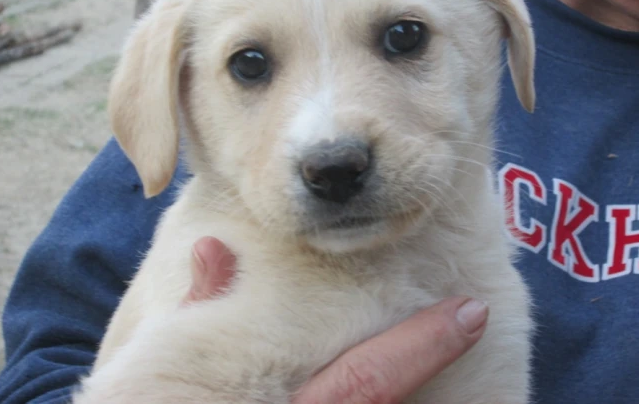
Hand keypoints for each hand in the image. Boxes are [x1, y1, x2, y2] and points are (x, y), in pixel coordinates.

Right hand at [184, 237, 488, 403]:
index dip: (426, 344)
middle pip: (388, 403)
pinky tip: (410, 390)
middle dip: (437, 369)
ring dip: (422, 393)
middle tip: (481, 323)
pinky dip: (395, 396)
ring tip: (465, 374)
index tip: (474, 312)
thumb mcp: (157, 378)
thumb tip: (213, 251)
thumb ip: (196, 317)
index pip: (369, 376)